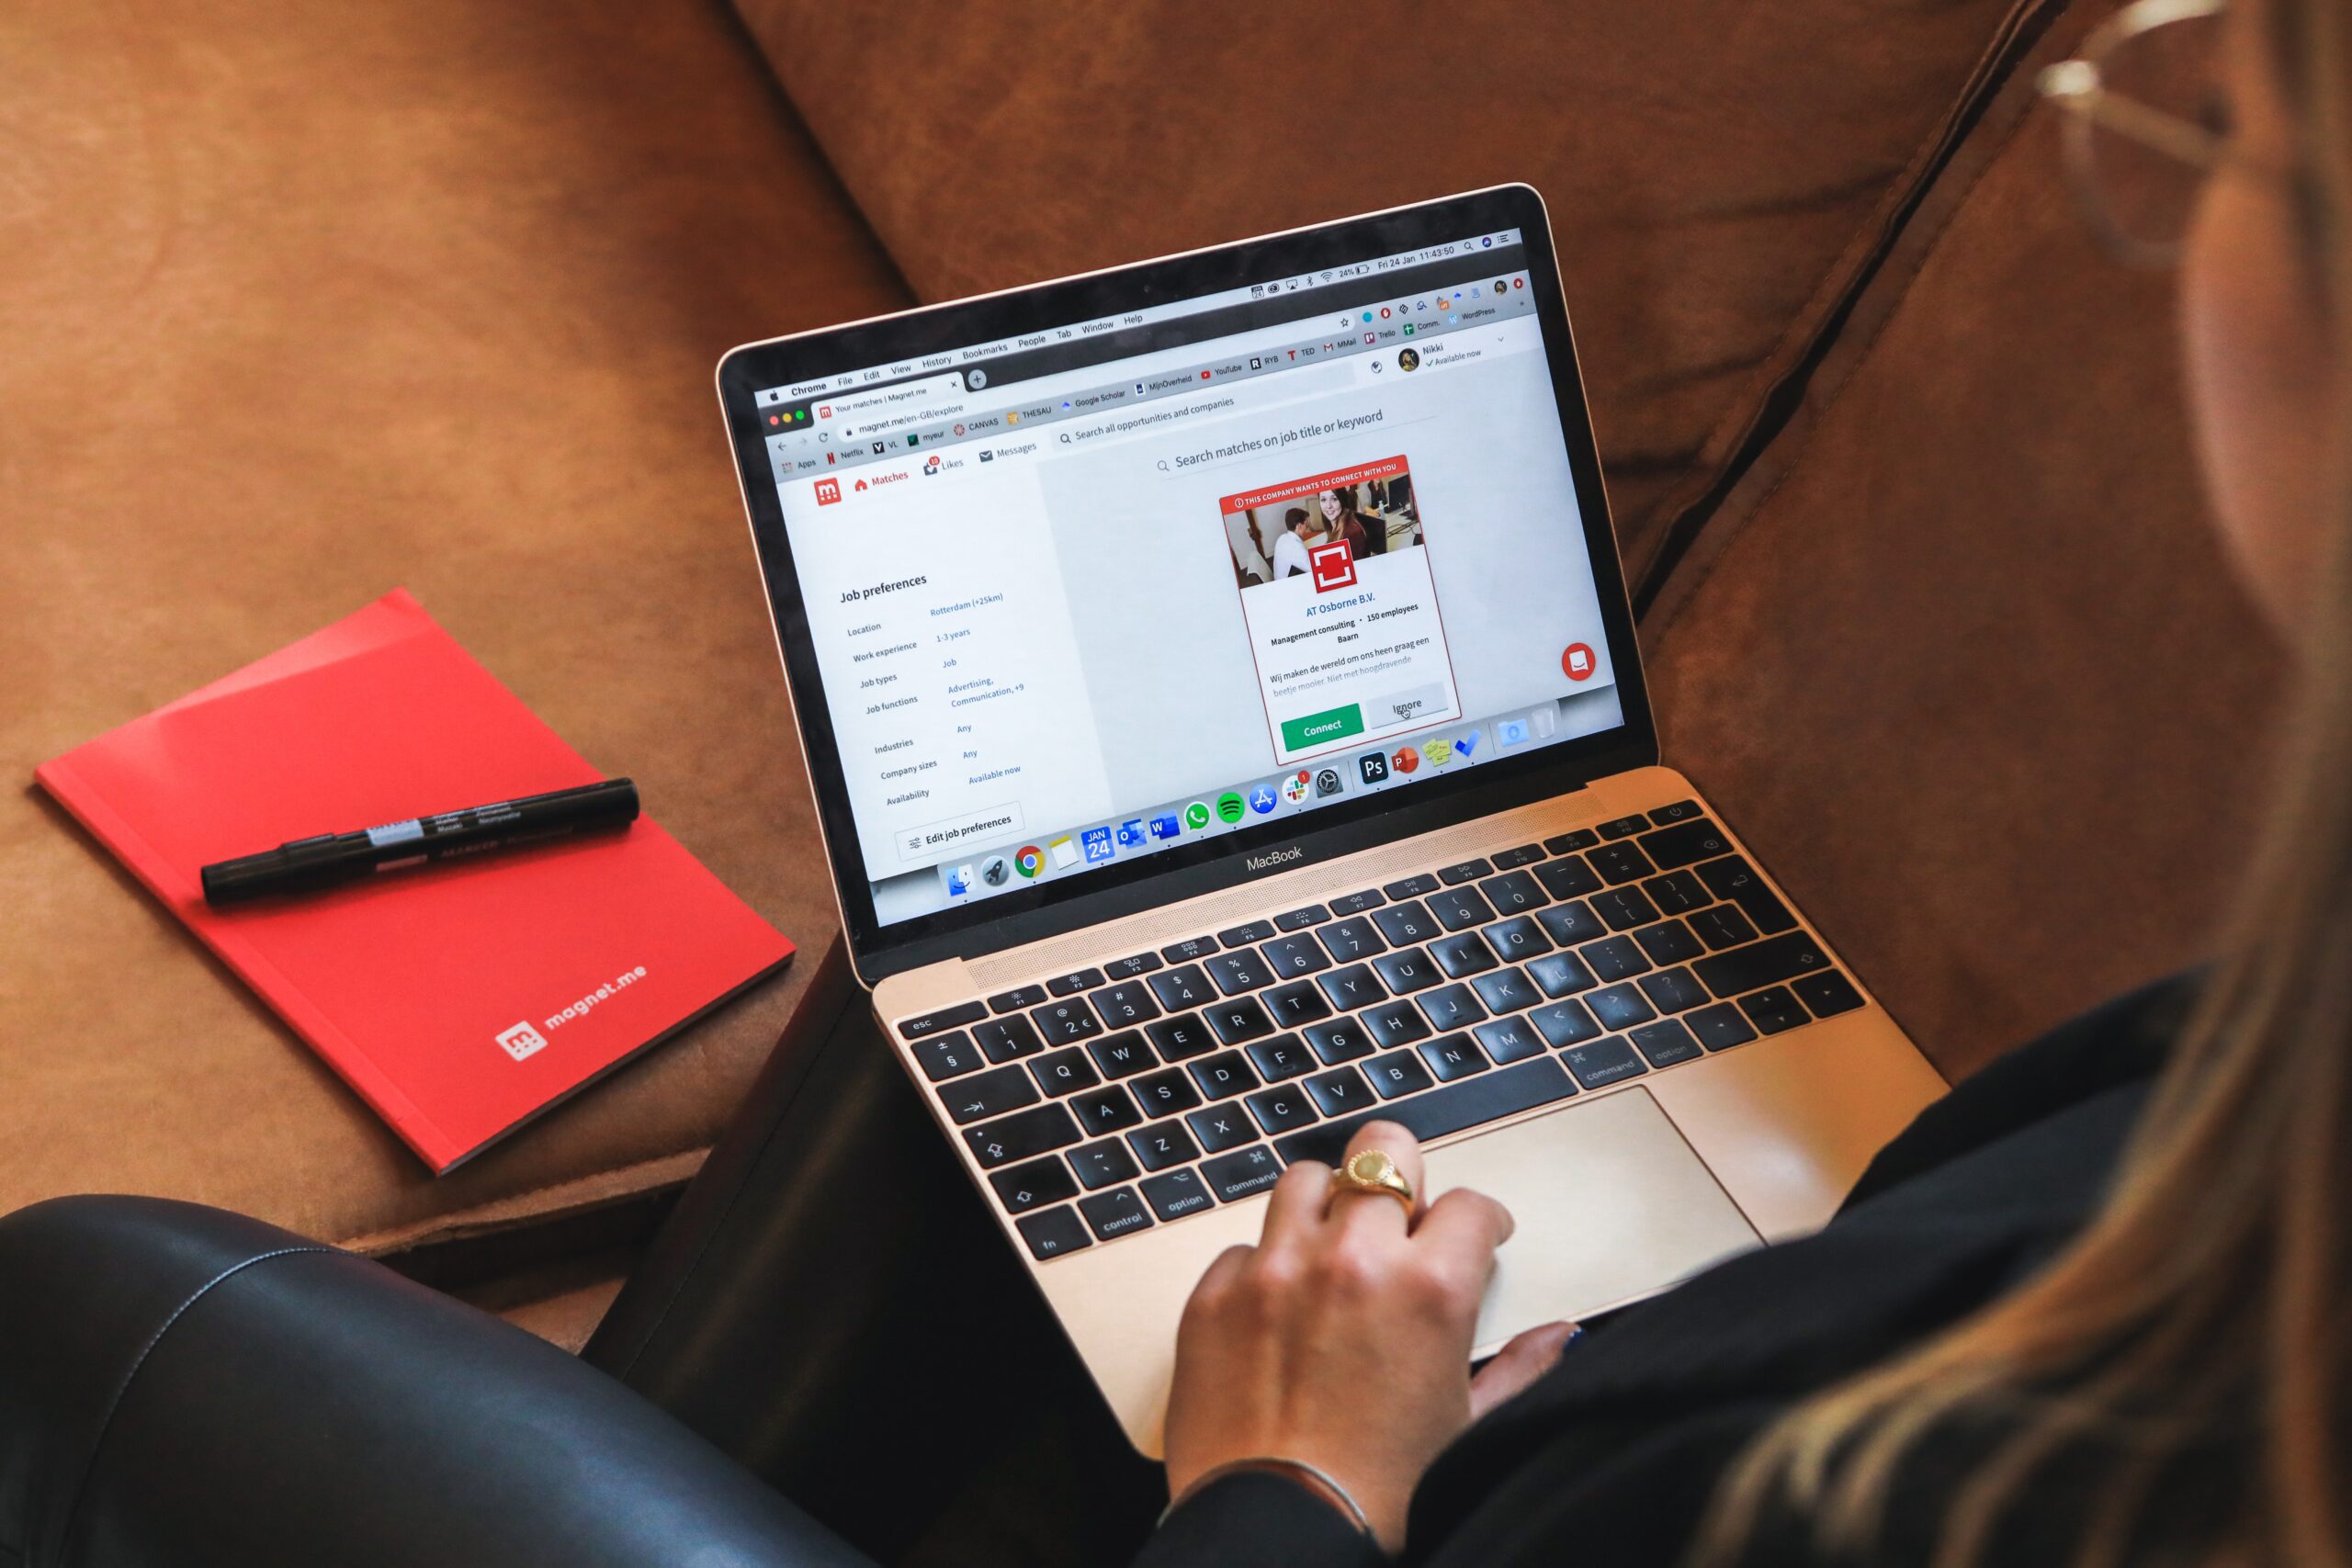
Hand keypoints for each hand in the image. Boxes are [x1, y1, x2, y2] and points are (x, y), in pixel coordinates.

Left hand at [1163, 1121, 1577, 1550]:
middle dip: (1401, 1175)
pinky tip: (1278, 1306)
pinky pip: (1242, 1247)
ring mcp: (1275, 1271)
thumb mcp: (1469, 1430)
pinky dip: (1264, 1266)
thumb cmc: (1380, 1497)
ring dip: (1326, 1204)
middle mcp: (1352, 1260)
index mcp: (1429, 1289)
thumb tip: (1561, 1338)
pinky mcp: (1215, 1296)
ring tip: (1334, 1245)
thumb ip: (1520, 1369)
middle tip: (1403, 1214)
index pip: (1469, 1204)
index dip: (1480, 1219)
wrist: (1279, 1537)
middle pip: (1382, 1150)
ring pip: (1304, 1179)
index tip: (1476, 1232)